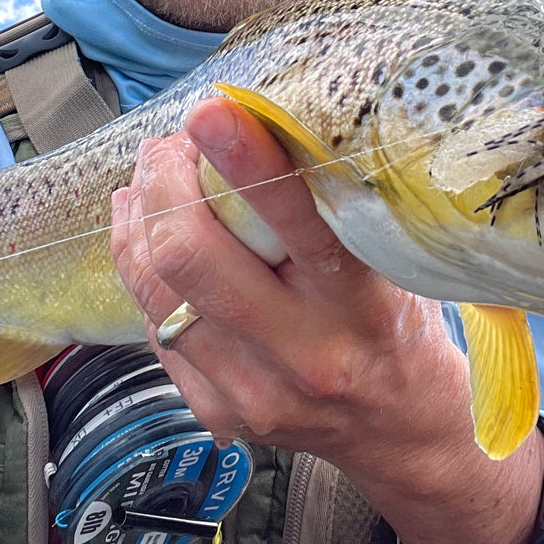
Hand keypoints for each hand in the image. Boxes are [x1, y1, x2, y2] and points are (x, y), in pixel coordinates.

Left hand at [110, 96, 543, 543]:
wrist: (403, 432)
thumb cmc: (400, 325)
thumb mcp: (393, 261)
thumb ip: (337, 206)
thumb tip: (269, 119)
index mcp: (358, 306)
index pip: (296, 223)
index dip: (244, 161)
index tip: (211, 111)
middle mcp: (302, 353)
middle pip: (191, 256)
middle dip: (164, 183)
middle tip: (171, 145)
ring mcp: (251, 390)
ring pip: (155, 290)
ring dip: (139, 219)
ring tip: (148, 178)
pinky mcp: (215, 411)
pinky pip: (154, 325)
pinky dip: (141, 268)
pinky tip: (144, 233)